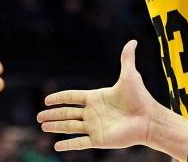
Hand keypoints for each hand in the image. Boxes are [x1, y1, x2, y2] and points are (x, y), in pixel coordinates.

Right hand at [37, 40, 158, 150]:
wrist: (149, 119)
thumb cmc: (140, 97)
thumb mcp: (130, 75)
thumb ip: (127, 58)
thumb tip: (133, 40)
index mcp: (96, 98)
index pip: (73, 97)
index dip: (59, 98)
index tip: (46, 100)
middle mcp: (93, 113)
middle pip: (67, 113)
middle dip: (52, 114)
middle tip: (38, 116)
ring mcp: (95, 127)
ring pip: (70, 127)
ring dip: (56, 127)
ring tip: (43, 126)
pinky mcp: (98, 140)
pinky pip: (79, 143)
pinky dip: (68, 145)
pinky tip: (56, 147)